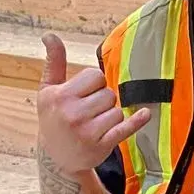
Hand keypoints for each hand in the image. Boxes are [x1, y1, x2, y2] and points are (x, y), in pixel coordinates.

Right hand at [37, 32, 149, 173]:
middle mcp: (73, 114)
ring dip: (111, 115)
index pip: (95, 76)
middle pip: (108, 93)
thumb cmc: (53, 118)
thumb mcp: (48, 90)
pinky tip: (145, 114)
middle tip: (89, 112)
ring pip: (117, 110)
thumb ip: (54, 62)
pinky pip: (125, 128)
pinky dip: (137, 121)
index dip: (95, 83)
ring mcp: (87, 132)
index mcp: (60, 96)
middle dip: (103, 100)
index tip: (85, 94)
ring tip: (95, 123)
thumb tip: (50, 35)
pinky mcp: (101, 145)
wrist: (56, 158)